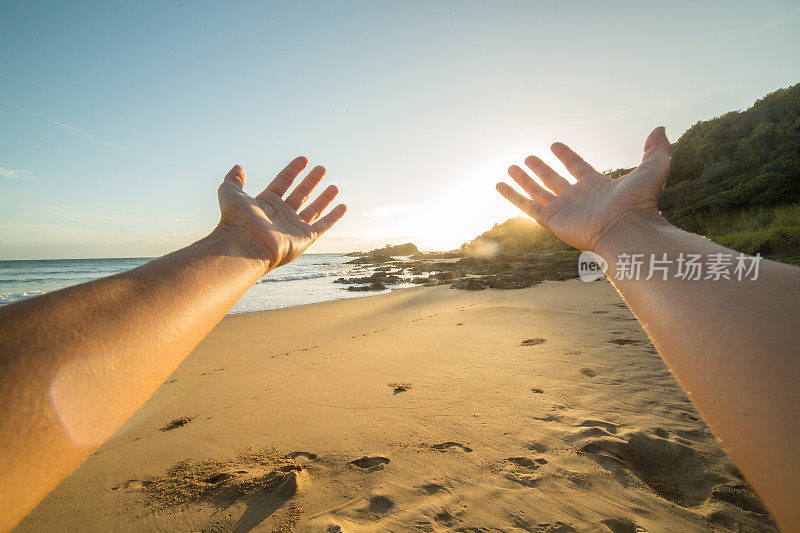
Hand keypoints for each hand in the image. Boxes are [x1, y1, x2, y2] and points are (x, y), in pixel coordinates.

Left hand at [216, 157, 345, 271]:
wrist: (246, 244)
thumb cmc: (237, 220)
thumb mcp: (230, 193)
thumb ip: (234, 180)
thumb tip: (238, 167)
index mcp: (266, 203)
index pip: (283, 182)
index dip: (293, 170)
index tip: (304, 159)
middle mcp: (281, 214)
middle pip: (300, 194)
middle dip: (311, 181)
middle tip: (321, 169)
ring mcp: (293, 226)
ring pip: (313, 209)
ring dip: (324, 198)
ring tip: (334, 186)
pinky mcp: (305, 238)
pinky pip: (323, 225)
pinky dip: (333, 217)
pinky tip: (342, 206)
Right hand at [496, 127, 670, 251]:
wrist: (626, 229)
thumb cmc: (640, 203)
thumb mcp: (653, 168)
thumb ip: (655, 149)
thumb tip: (660, 129)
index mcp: (597, 187)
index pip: (577, 167)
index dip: (566, 156)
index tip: (555, 146)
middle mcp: (577, 198)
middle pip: (554, 180)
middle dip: (541, 169)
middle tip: (529, 158)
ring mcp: (563, 209)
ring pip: (537, 191)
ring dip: (524, 179)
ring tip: (511, 166)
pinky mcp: (550, 219)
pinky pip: (526, 205)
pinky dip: (512, 195)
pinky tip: (499, 185)